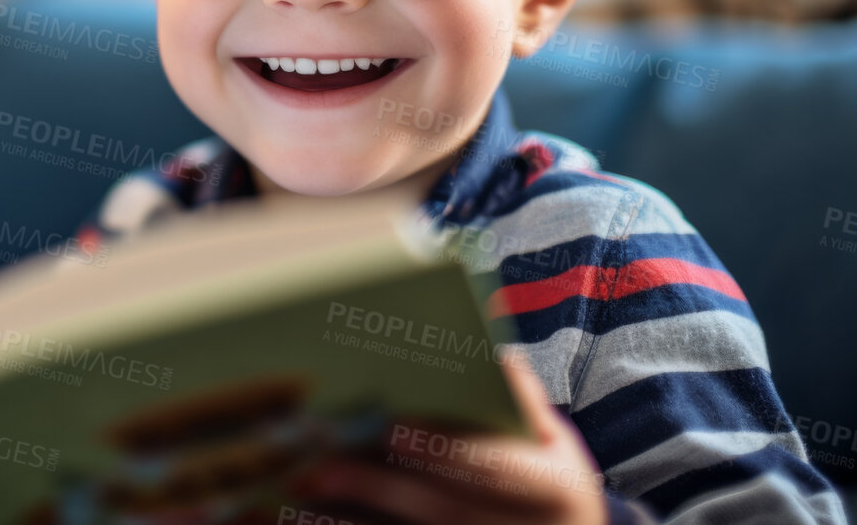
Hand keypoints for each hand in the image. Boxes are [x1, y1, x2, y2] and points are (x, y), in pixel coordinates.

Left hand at [285, 349, 609, 523]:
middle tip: (319, 466)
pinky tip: (312, 520)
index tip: (392, 426)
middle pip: (438, 509)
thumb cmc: (552, 485)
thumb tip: (491, 349)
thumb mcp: (555, 442)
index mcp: (548, 489)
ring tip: (301, 493)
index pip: (491, 467)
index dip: (441, 447)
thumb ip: (522, 398)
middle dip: (376, 487)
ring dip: (353, 519)